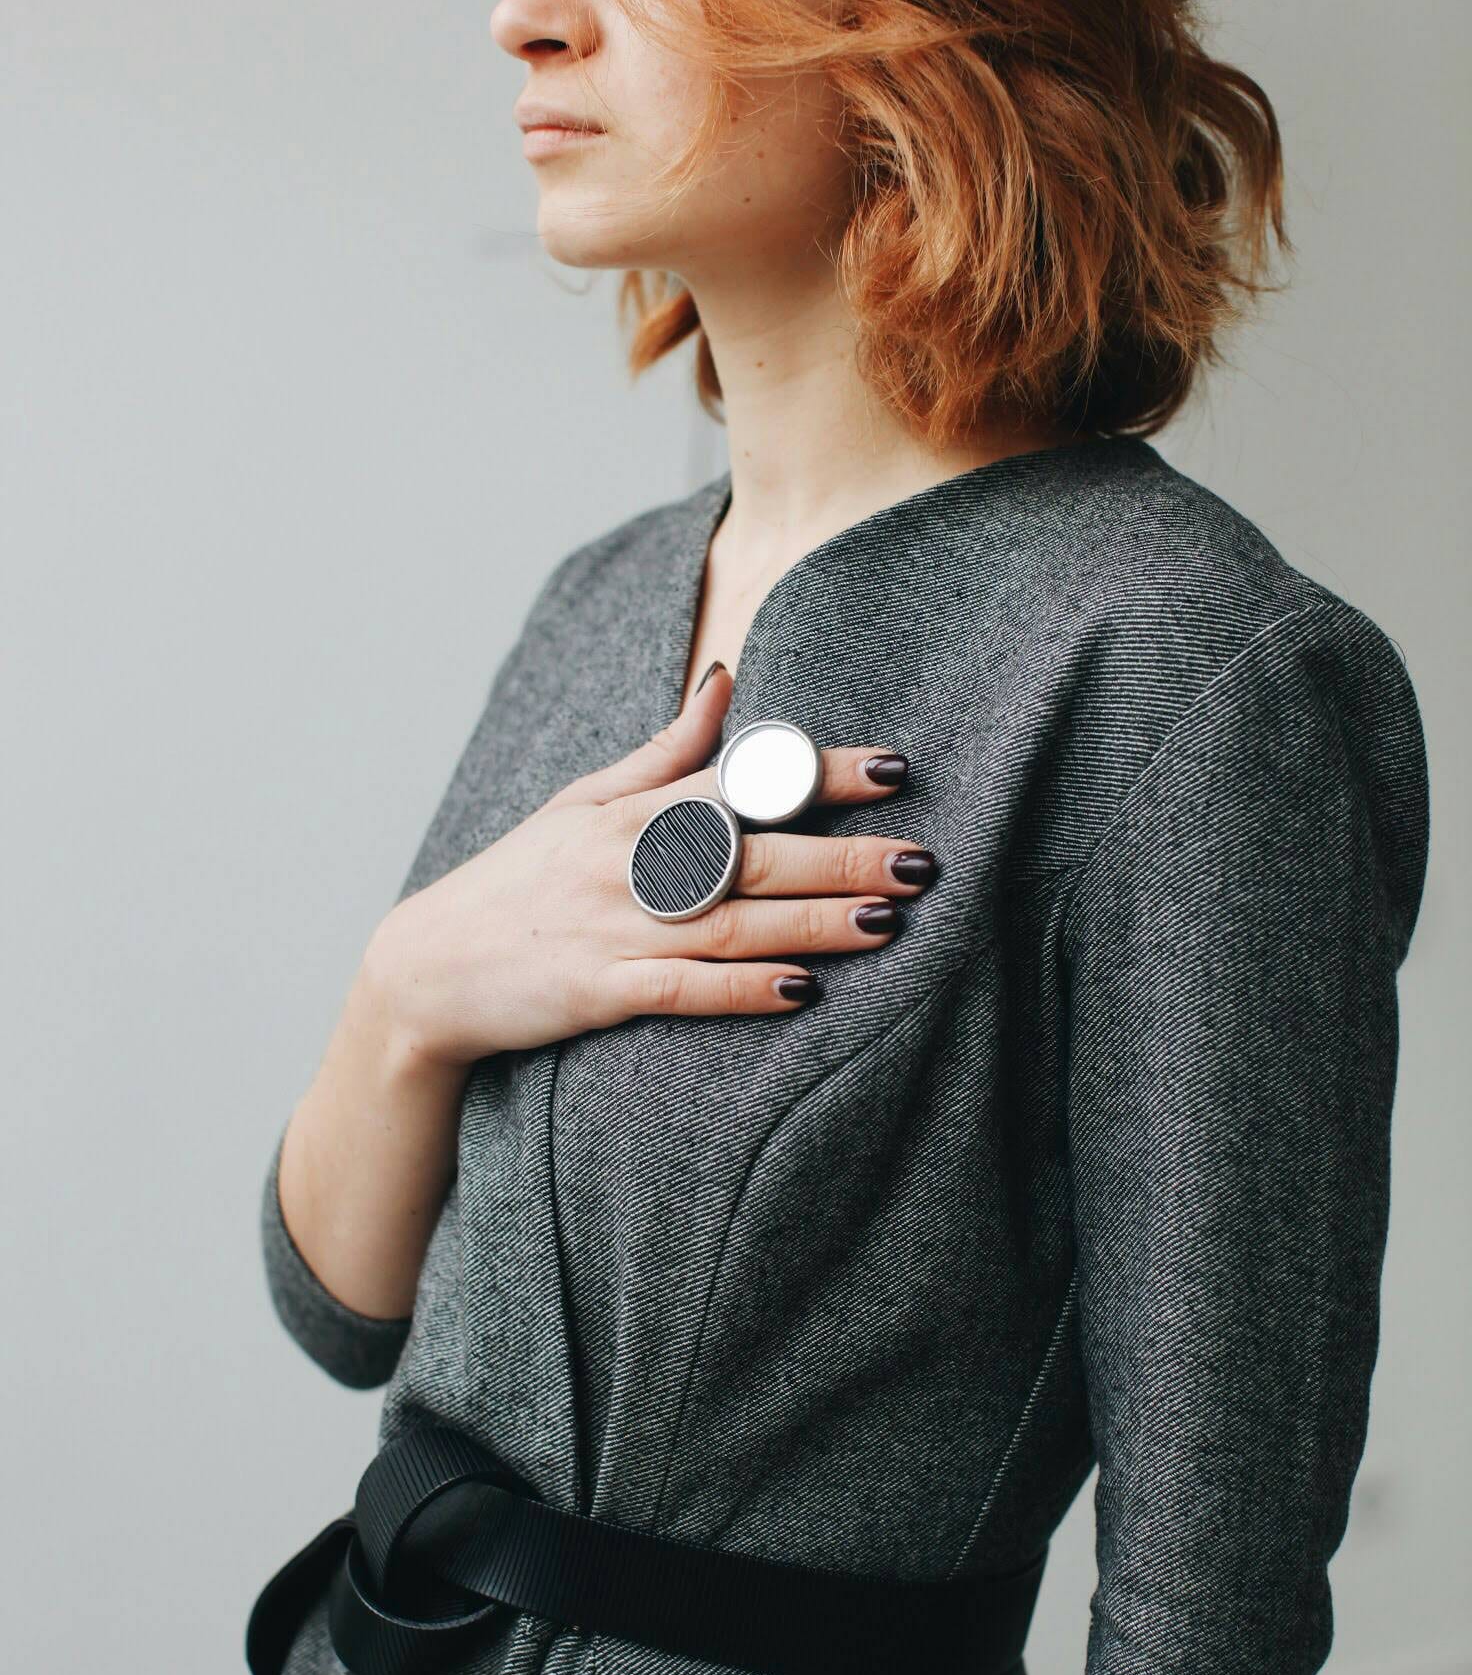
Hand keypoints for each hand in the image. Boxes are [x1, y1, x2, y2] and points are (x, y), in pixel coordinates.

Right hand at [368, 663, 938, 1068]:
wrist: (425, 971)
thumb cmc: (516, 882)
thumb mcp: (580, 803)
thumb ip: (664, 753)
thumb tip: (726, 682)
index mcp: (633, 813)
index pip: (744, 783)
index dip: (821, 776)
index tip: (893, 770)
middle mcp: (631, 865)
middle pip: (755, 855)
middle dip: (843, 856)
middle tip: (922, 859)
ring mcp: (617, 929)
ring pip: (735, 923)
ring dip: (816, 921)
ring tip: (890, 919)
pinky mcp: (600, 992)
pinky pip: (685, 990)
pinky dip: (744, 989)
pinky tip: (804, 990)